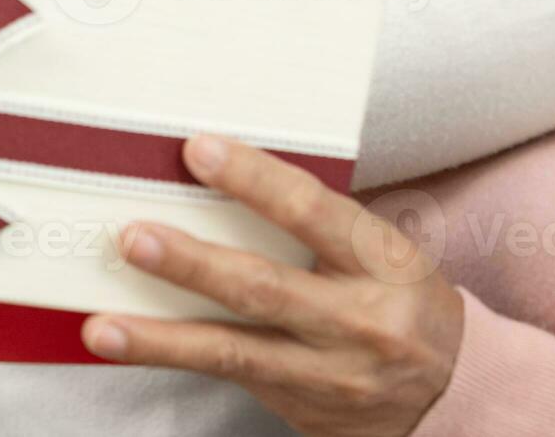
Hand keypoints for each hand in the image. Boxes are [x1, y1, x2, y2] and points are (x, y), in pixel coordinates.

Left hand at [82, 135, 462, 436]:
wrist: (451, 394)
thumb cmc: (404, 304)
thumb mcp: (383, 254)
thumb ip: (318, 224)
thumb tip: (230, 175)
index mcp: (380, 262)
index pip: (313, 212)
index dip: (254, 179)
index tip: (199, 151)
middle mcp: (355, 320)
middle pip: (263, 288)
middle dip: (193, 264)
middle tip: (135, 237)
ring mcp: (325, 372)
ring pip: (233, 351)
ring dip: (160, 338)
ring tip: (103, 325)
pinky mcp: (297, 404)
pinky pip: (229, 375)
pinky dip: (173, 358)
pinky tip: (126, 344)